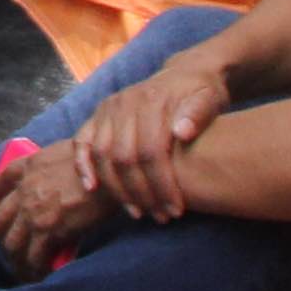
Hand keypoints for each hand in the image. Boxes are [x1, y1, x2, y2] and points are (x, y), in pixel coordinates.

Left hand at [0, 146, 119, 274]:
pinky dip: (35, 267)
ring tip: (24, 264)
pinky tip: (40, 272)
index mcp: (27, 166)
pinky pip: (34, 256)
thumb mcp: (62, 151)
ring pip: (11, 242)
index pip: (0, 184)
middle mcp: (24, 191)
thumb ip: (48, 164)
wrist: (107, 169)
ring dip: (16, 255)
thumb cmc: (94, 159)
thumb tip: (50, 176)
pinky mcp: (48, 231)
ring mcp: (33, 213)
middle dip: (2, 233)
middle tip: (13, 241)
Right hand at [71, 54, 233, 224]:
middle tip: (161, 217)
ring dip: (117, 189)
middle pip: (125, 157)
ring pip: (102, 155)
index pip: (151, 151)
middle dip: (142, 193)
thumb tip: (183, 132)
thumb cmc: (201, 92)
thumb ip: (198, 113)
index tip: (175, 210)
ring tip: (138, 212)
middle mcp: (123, 102)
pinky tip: (91, 188)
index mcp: (151, 100)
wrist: (185, 73)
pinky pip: (81, 142)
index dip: (162, 185)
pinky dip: (83, 165)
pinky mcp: (98, 115)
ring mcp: (107, 109)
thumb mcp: (209, 98)